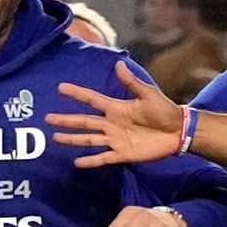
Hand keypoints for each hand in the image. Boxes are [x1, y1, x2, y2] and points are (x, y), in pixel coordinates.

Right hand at [50, 68, 187, 167]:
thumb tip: (119, 64)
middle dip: (66, 120)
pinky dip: (91, 161)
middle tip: (48, 118)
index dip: (77, 94)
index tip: (61, 88)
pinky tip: (77, 162)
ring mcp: (116, 140)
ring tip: (56, 138)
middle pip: (84, 122)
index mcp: (117, 108)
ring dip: (72, 139)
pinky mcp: (123, 154)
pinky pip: (104, 157)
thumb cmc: (165, 110)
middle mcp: (112, 124)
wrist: (178, 131)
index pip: (92, 100)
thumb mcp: (149, 94)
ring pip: (89, 139)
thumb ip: (132, 83)